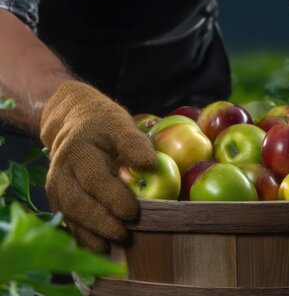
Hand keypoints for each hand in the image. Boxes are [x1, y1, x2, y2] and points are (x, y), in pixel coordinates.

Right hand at [40, 81, 155, 250]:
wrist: (72, 122)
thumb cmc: (102, 125)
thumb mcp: (120, 124)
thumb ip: (134, 143)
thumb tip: (149, 165)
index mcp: (79, 151)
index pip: (95, 180)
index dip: (114, 198)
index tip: (134, 212)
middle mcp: (62, 172)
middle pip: (79, 203)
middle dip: (102, 222)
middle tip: (126, 234)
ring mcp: (57, 187)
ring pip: (70, 216)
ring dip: (91, 234)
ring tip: (114, 244)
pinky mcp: (58, 200)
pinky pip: (68, 221)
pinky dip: (83, 237)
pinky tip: (101, 247)